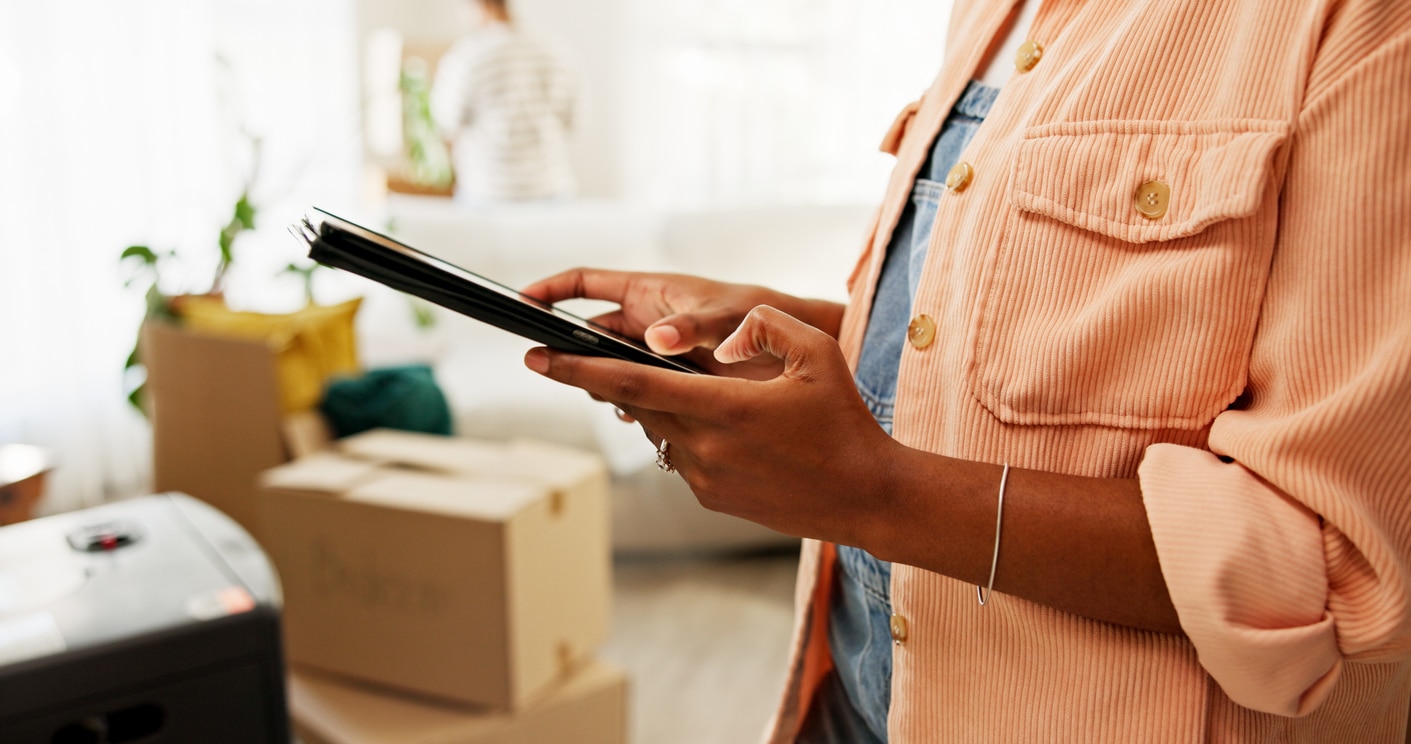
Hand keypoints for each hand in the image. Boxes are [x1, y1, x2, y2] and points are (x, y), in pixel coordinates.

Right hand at [522, 268, 843, 378]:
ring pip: (612, 364)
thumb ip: (694, 326)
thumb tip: (658, 339)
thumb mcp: (728, 316)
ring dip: (602, 381)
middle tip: (554, 367)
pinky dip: (628, 403)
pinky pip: (636, 389)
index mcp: (651, 291)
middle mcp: (648, 319)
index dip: (550, 289)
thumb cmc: (762, 315)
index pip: (586, 282)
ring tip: (602, 396)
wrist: (797, 351)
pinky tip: (634, 418)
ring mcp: (657, 350)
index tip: (520, 302)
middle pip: (592, 331)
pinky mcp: (671, 378)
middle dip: (573, 349)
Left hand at [525, 305, 897, 544]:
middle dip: (602, 382)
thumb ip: (766, 325)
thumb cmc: (845, 422)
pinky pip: (680, 457)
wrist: (865, 497)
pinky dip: (683, 433)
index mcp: (724, 409)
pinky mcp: (712, 499)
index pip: (632, 386)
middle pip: (634, 407)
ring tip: (672, 386)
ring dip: (654, 407)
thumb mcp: (818, 354)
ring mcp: (705, 479)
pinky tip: (713, 422)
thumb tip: (724, 331)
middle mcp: (705, 448)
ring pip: (657, 431)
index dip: (578, 370)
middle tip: (572, 358)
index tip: (536, 358)